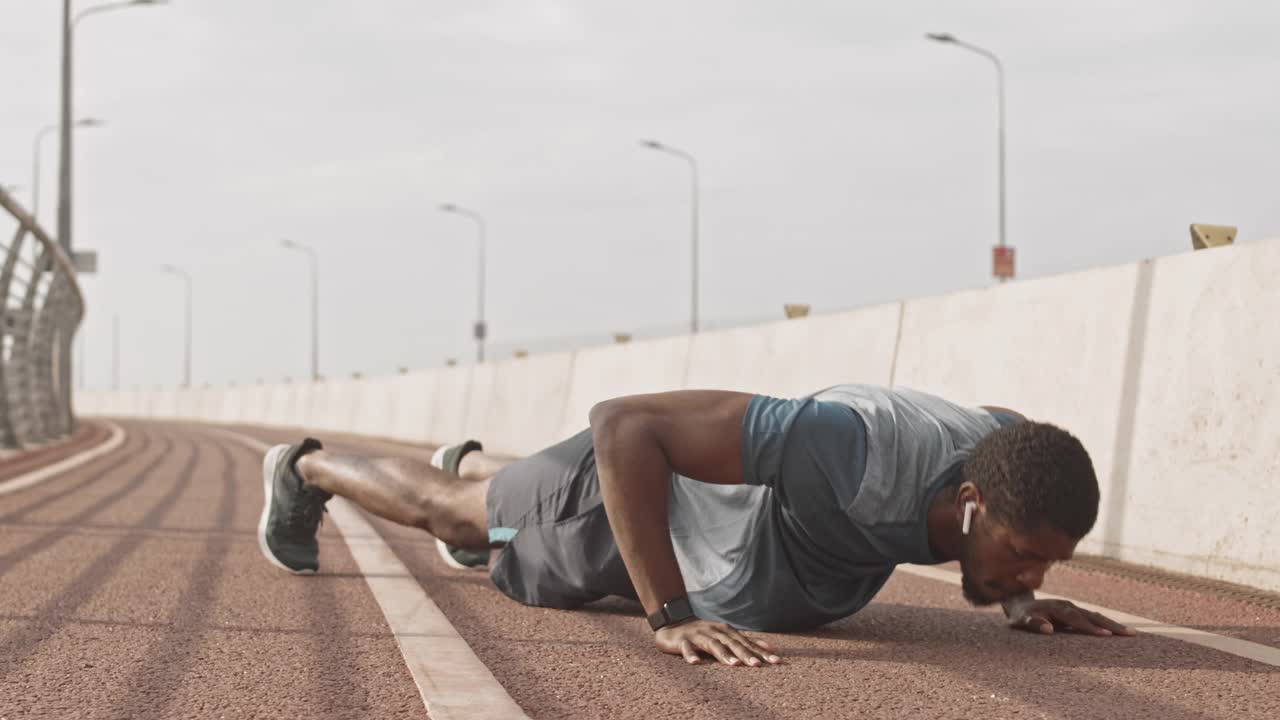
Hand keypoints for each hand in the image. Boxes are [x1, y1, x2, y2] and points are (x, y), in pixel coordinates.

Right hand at [654, 619, 781, 666]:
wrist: (672, 623)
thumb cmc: (703, 633)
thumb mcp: (725, 635)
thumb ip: (745, 642)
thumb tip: (770, 647)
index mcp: (726, 631)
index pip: (746, 642)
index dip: (761, 651)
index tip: (776, 661)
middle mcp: (714, 632)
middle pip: (732, 644)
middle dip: (746, 654)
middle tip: (758, 665)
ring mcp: (698, 635)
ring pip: (713, 645)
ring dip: (723, 655)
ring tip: (734, 665)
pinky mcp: (682, 641)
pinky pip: (687, 648)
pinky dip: (691, 655)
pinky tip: (696, 663)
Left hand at [1007, 599, 1136, 636]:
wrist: (1020, 604)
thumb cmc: (1021, 617)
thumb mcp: (1021, 622)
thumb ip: (1033, 624)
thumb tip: (1048, 629)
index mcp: (1057, 608)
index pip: (1076, 619)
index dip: (1090, 627)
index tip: (1105, 635)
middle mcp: (1068, 606)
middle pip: (1092, 615)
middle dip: (1111, 624)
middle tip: (1130, 634)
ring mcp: (1073, 608)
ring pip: (1096, 615)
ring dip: (1113, 624)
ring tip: (1131, 634)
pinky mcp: (1076, 612)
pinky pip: (1093, 618)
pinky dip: (1107, 623)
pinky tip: (1119, 631)